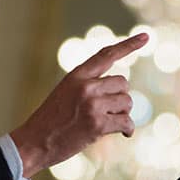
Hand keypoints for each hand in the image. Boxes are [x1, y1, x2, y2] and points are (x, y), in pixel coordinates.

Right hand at [10, 33, 147, 177]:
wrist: (33, 143)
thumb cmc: (50, 121)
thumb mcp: (64, 93)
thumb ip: (88, 86)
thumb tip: (121, 89)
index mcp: (76, 76)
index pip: (106, 55)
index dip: (128, 45)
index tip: (146, 37)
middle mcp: (85, 86)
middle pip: (123, 83)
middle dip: (120, 98)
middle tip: (109, 111)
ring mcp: (91, 104)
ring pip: (126, 102)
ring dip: (123, 114)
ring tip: (108, 122)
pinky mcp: (97, 124)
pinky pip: (126, 122)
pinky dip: (128, 129)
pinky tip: (124, 133)